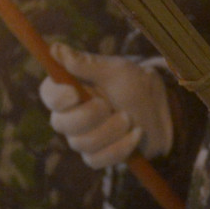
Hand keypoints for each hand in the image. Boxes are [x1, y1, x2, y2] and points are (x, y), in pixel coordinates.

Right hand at [38, 46, 175, 167]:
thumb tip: (55, 48)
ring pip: (81, 143)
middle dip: (87, 116)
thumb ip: (85, 63)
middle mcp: (70, 115)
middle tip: (109, 106)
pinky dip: (119, 148)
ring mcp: (82, 138)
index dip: (57, 97)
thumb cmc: (135, 83)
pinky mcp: (97, 156)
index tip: (75, 93)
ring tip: (129, 118)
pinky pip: (97, 160)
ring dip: (109, 131)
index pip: (48, 94)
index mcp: (70, 89)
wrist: (160, 109)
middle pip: (60, 123)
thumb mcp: (114, 70)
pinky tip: (136, 135)